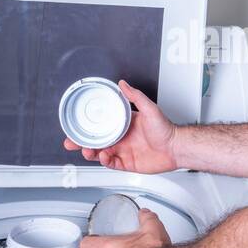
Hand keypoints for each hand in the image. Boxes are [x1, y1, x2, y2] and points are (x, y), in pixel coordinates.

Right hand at [63, 79, 178, 173]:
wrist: (176, 148)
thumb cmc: (166, 129)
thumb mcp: (149, 108)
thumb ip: (135, 96)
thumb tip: (123, 83)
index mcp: (123, 124)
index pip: (100, 125)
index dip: (87, 126)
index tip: (77, 125)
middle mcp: (121, 137)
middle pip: (96, 141)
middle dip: (82, 142)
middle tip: (71, 143)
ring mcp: (123, 151)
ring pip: (100, 153)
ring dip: (91, 152)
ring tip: (88, 150)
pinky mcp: (127, 163)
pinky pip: (111, 163)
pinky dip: (105, 161)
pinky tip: (104, 157)